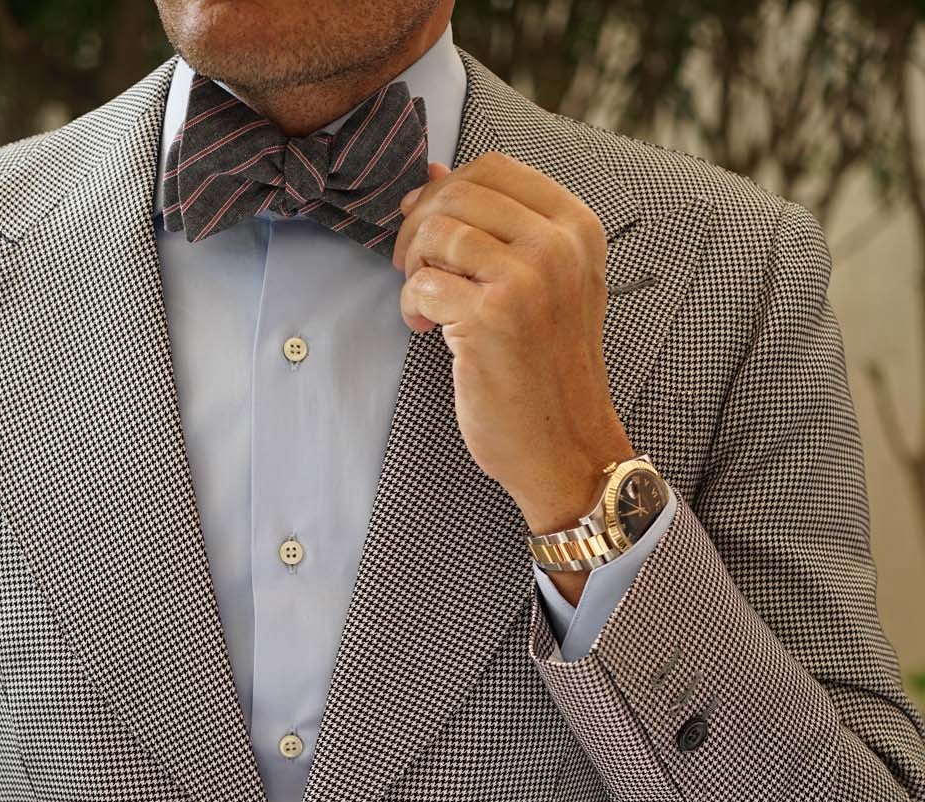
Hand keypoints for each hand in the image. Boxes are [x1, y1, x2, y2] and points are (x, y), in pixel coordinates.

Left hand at [391, 151, 635, 535]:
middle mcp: (557, 246)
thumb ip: (498, 229)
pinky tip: (428, 331)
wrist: (566, 446)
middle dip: (418, 227)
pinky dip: (412, 307)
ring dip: (414, 267)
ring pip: (436, 233)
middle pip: (458, 193)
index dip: (446, 190)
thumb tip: (433, 174)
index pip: (494, 168)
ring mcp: (527, 280)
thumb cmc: (548, 370)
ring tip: (427, 304)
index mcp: (576, 227)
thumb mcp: (545, 285)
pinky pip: (423, 285)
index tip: (428, 226)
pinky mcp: (491, 319)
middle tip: (413, 267)